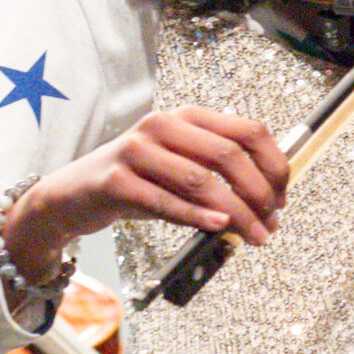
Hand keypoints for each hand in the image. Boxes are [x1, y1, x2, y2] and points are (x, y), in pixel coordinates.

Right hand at [8, 107, 287, 275]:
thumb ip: (221, 179)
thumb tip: (270, 207)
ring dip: (236, 213)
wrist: (71, 196)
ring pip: (200, 179)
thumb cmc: (137, 183)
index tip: (282, 198)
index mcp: (187, 118)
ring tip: (254, 235)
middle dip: (259, 194)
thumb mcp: (182, 172)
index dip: (274, 166)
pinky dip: (196, 215)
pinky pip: (163, 200)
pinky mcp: (114, 180)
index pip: (249, 131)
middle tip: (271, 223)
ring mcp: (135, 150)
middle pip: (229, 155)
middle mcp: (162, 125)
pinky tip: (218, 227)